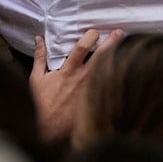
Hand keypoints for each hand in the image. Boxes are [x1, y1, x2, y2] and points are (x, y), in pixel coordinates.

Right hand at [29, 27, 123, 143]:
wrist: (47, 130)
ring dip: (116, 58)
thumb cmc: (41, 103)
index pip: (81, 48)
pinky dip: (115, 78)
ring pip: (108, 71)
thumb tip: (40, 38)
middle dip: (111, 42)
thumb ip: (40, 56)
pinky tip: (123, 72)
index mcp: (67, 71)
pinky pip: (108, 87)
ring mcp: (90, 91)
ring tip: (125, 48)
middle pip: (101, 56)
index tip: (95, 31)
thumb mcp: (36, 78)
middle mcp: (81, 79)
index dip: (90, 36)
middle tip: (119, 32)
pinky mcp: (95, 101)